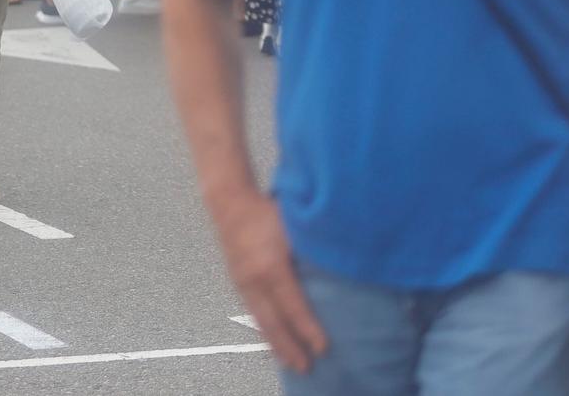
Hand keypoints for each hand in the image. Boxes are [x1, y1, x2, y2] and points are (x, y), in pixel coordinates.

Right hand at [212, 191, 325, 372]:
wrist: (229, 200)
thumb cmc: (266, 211)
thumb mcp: (293, 227)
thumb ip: (311, 250)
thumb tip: (339, 269)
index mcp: (271, 267)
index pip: (293, 306)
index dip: (308, 329)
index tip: (323, 348)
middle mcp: (253, 280)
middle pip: (273, 322)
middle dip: (290, 347)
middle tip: (306, 367)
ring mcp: (242, 282)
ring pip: (260, 320)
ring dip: (275, 343)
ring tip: (289, 362)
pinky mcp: (237, 281)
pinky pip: (253, 312)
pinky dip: (264, 329)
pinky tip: (272, 339)